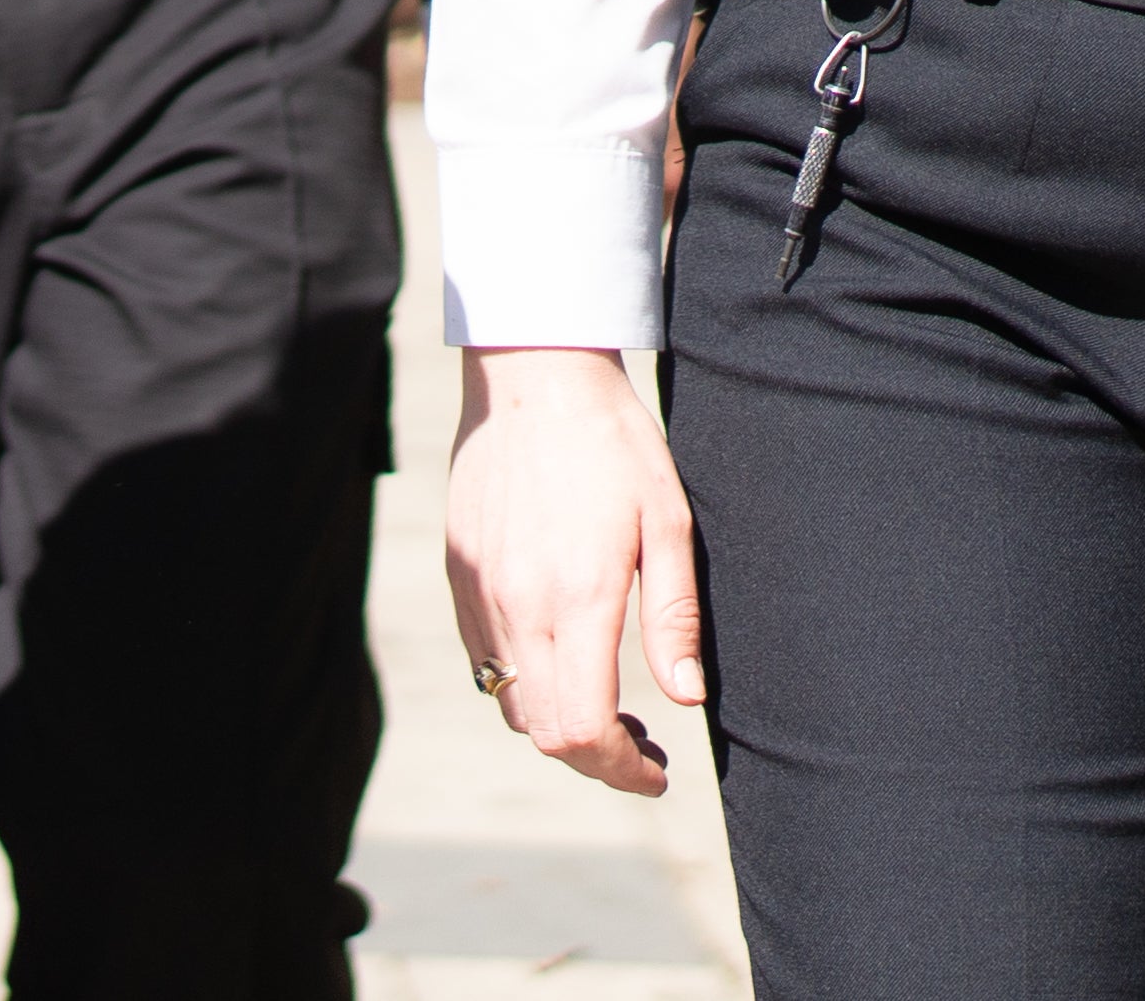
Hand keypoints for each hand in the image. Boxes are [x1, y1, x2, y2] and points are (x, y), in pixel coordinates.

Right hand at [443, 346, 702, 797]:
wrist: (533, 374)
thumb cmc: (614, 443)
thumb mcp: (668, 522)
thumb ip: (673, 616)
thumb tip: (686, 696)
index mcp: (576, 597)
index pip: (583, 729)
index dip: (621, 770)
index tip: (656, 770)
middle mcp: (517, 603)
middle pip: (541, 730)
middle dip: (594, 758)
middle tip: (641, 744)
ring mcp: (478, 588)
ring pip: (507, 698)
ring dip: (556, 719)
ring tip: (604, 699)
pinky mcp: (458, 568)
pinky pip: (482, 654)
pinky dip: (521, 678)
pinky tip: (559, 650)